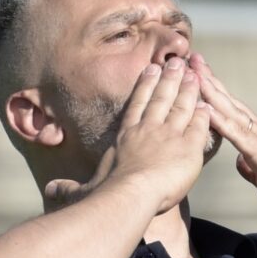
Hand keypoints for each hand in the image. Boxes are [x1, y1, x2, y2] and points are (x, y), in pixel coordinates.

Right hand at [46, 59, 211, 211]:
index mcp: (125, 137)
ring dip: (189, 89)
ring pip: (181, 106)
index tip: (151, 69)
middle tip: (177, 62)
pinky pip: (199, 127)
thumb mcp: (83, 189)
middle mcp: (147, 131)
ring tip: (195, 74)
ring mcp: (169, 136)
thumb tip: (48, 191)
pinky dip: (203, 115)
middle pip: (161, 98)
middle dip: (170, 78)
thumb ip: (69, 188)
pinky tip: (208, 105)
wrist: (128, 195)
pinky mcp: (188, 148)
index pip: (136, 106)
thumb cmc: (104, 194)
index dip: (144, 86)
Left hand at [190, 53, 256, 229]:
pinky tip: (205, 108)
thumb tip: (241, 161)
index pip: (231, 111)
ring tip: (195, 72)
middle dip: (208, 81)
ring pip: (231, 112)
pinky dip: (220, 120)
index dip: (213, 93)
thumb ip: (252, 168)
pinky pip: (237, 135)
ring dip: (211, 92)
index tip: (196, 75)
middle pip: (228, 103)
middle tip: (190, 58)